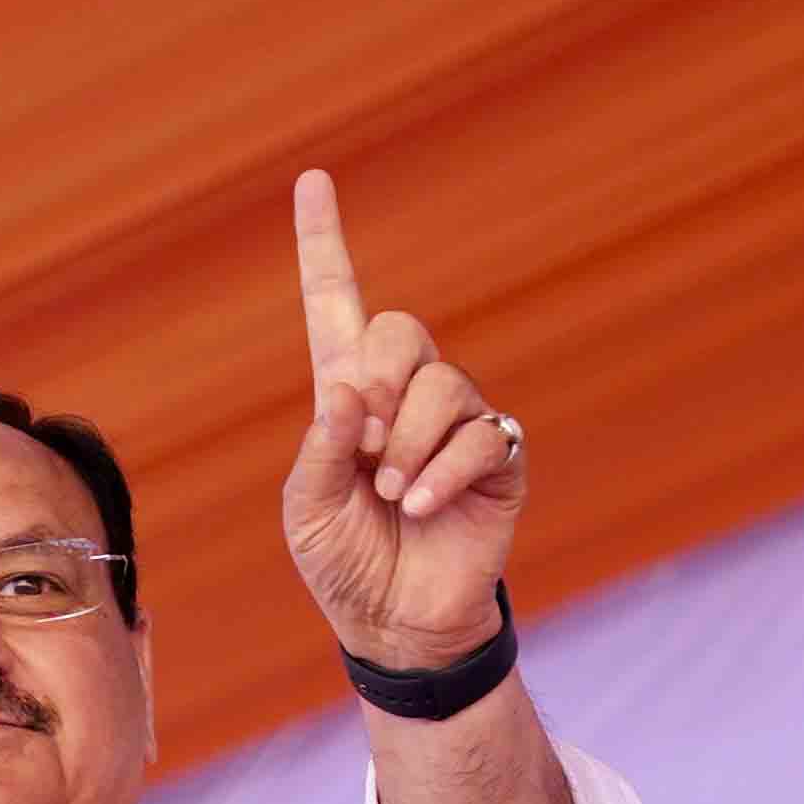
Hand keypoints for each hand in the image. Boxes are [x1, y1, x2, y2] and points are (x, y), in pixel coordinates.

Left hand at [281, 169, 522, 669]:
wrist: (394, 622)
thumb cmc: (343, 562)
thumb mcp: (307, 509)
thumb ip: (320, 447)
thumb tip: (348, 388)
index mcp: (347, 397)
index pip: (335, 306)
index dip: (324, 246)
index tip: (313, 180)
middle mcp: (405, 395)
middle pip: (399, 332)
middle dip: (376, 389)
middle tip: (364, 453)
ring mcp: (456, 422)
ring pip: (439, 386)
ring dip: (406, 447)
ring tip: (393, 498)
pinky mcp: (497, 457)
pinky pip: (477, 435)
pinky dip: (440, 474)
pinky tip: (421, 509)